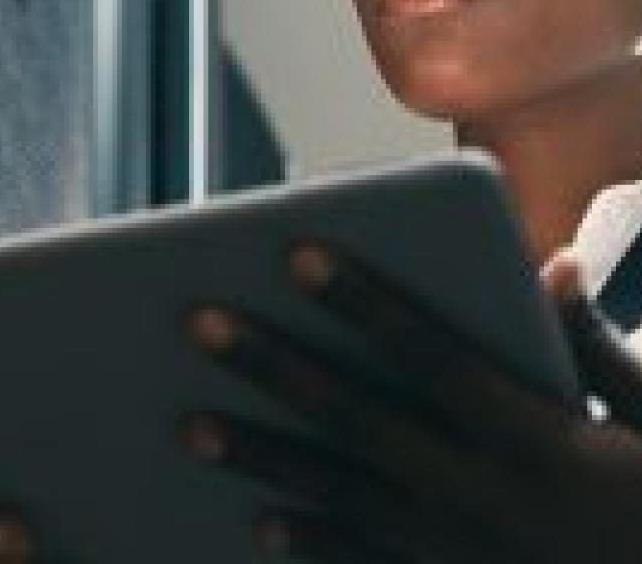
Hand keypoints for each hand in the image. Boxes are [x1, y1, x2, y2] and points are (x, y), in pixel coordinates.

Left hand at [181, 243, 641, 563]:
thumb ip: (594, 346)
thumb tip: (549, 262)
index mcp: (538, 439)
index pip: (429, 353)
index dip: (360, 299)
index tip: (294, 250)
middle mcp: (485, 497)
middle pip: (357, 419)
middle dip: (273, 366)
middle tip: (197, 322)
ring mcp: (461, 557)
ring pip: (342, 497)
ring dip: (262, 458)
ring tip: (189, 426)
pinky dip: (311, 547)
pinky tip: (258, 523)